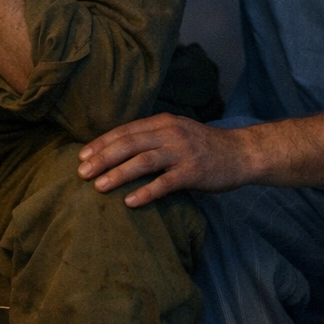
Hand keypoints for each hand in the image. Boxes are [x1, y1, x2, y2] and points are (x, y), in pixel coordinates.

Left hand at [77, 113, 258, 207]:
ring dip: (118, 174)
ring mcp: (182, 152)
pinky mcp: (193, 172)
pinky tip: (130, 202)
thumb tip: (119, 149)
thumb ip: (153, 137)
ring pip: (143, 161)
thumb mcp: (177, 132)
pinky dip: (146, 192)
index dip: (102, 142)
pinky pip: (165, 183)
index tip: (82, 155)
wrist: (241, 153)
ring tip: (99, 186)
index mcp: (163, 122)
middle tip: (82, 172)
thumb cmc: (204, 146)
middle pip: (130, 144)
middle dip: (103, 158)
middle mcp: (170, 133)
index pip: (126, 130)